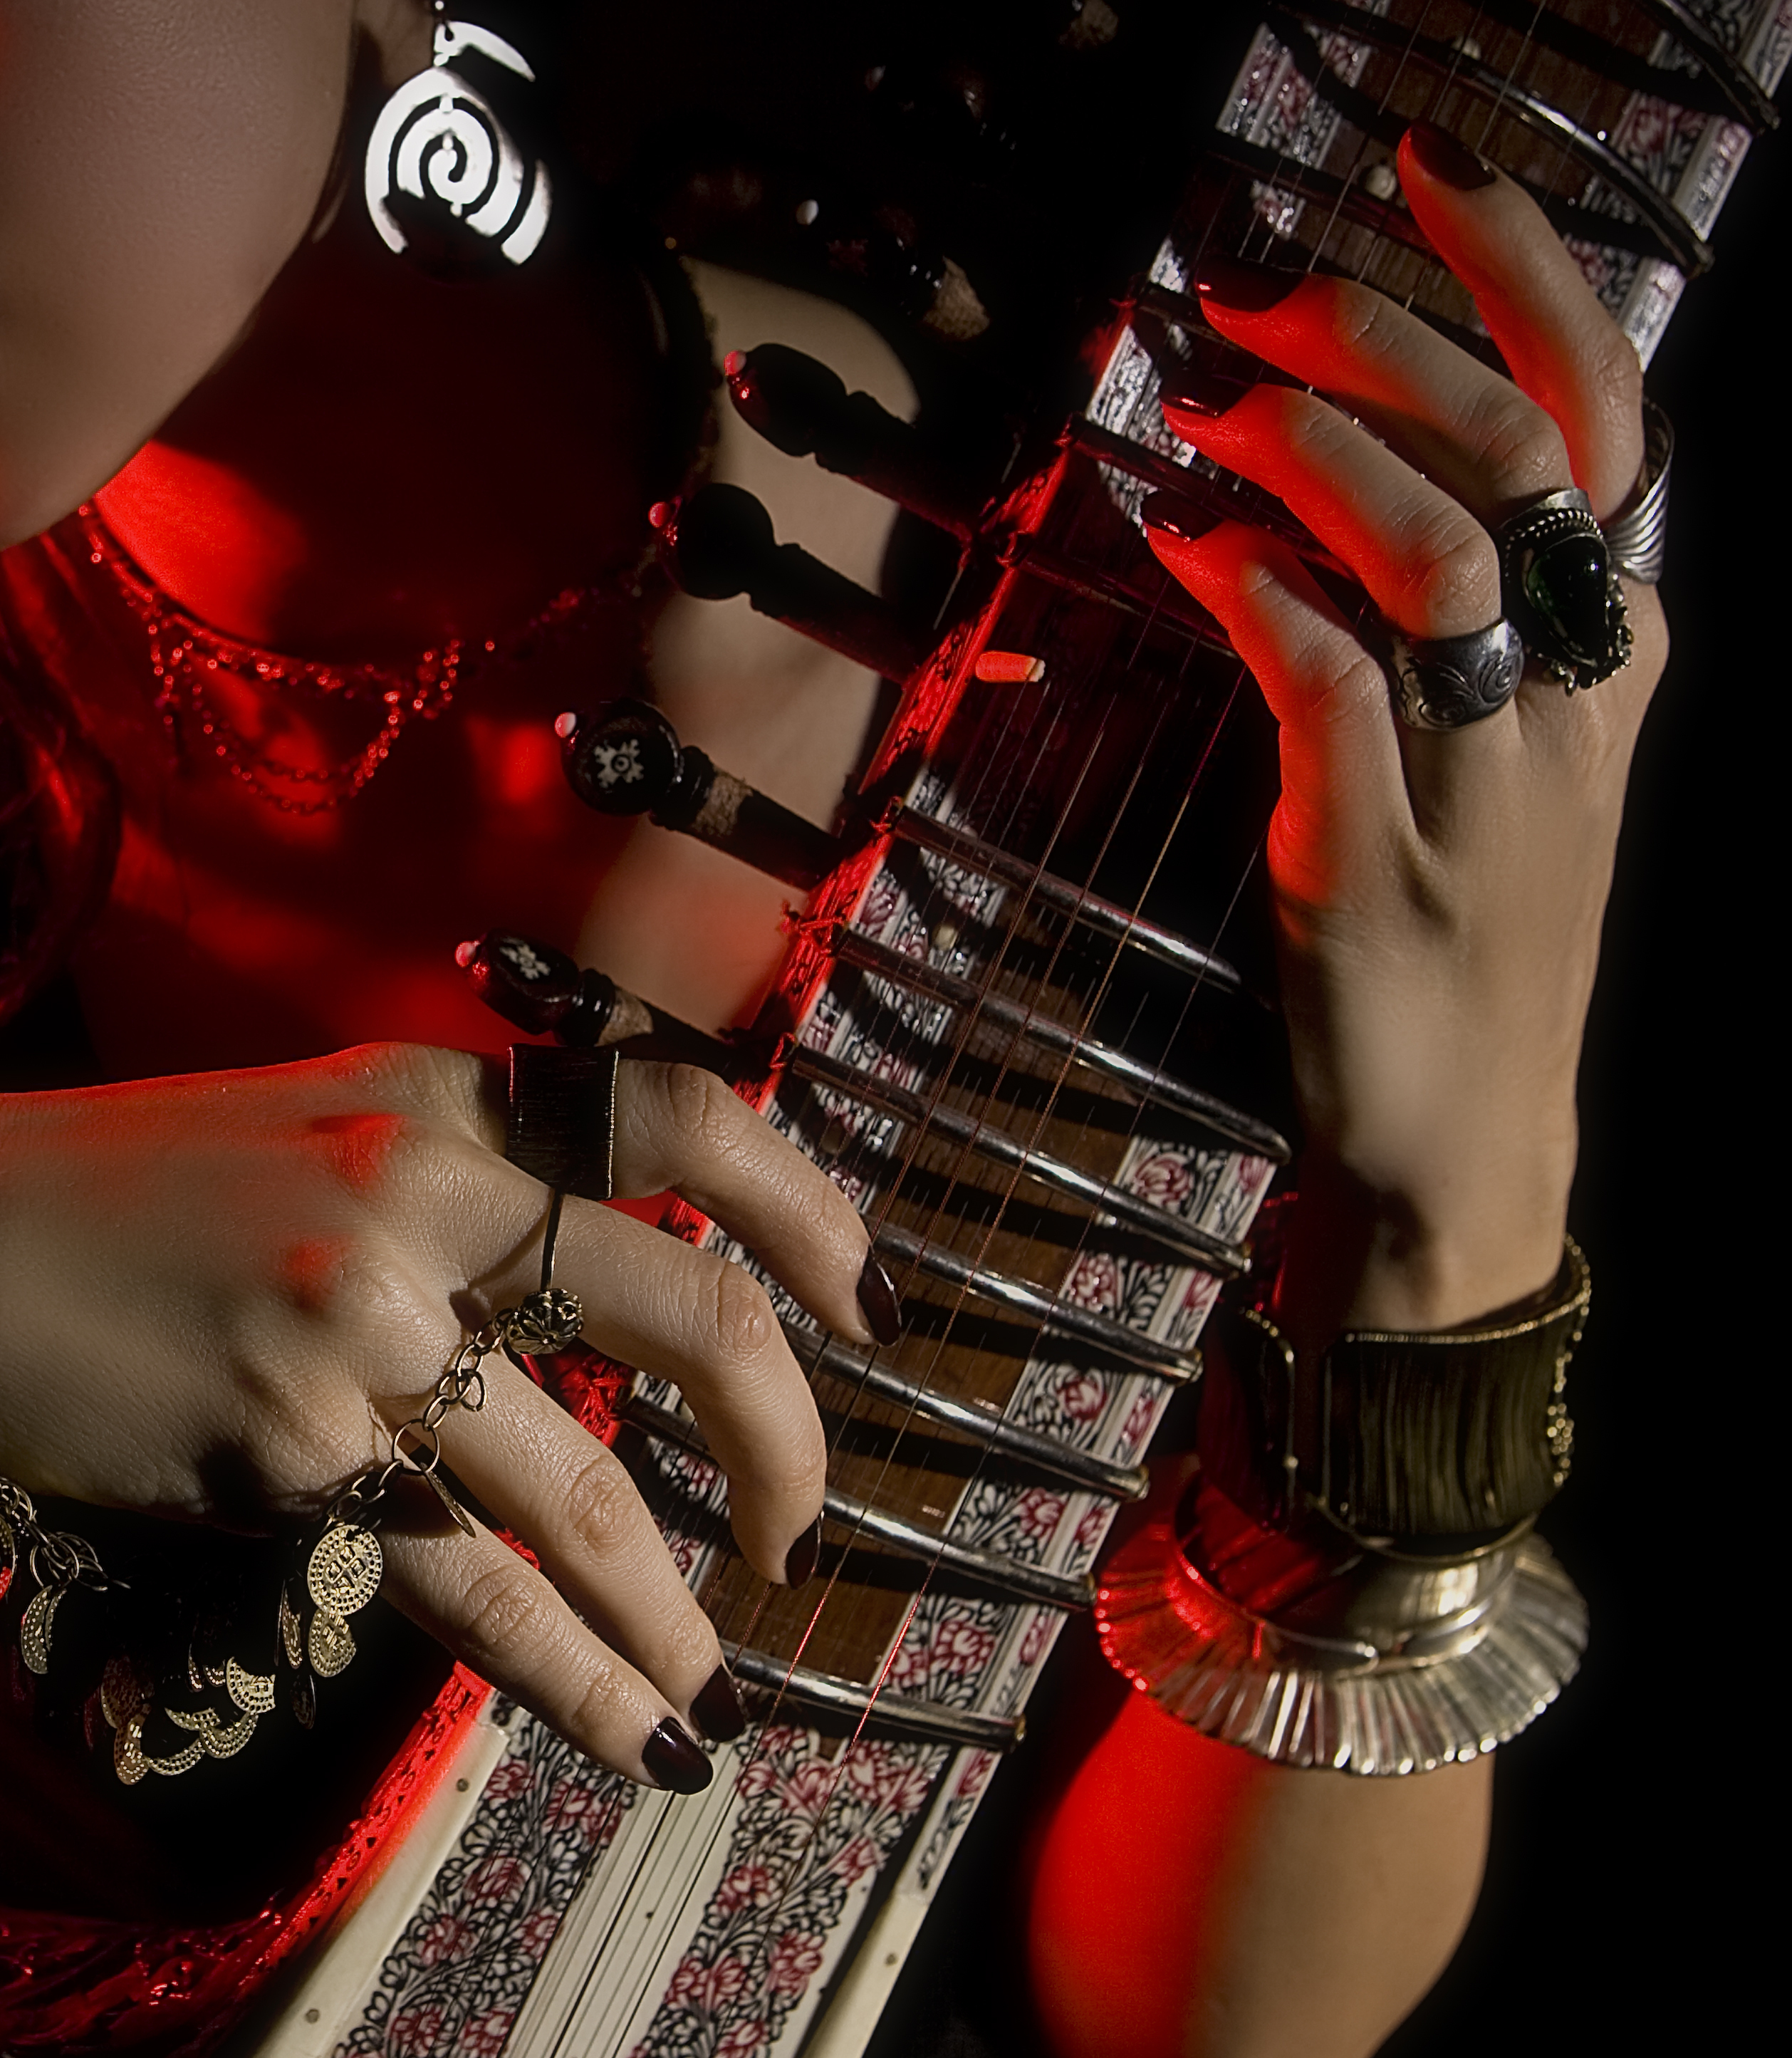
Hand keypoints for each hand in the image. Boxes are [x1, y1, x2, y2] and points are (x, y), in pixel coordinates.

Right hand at [0, 1044, 884, 1786]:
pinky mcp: (293, 1450)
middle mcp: (420, 1194)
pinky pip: (469, 1583)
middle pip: (685, 1308)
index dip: (807, 1206)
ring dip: (676, 1611)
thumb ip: (444, 1178)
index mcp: (433, 1098)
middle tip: (802, 1532)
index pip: (682, 1113)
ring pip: (584, 1490)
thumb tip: (582, 1291)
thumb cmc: (105, 1194)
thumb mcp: (300, 1126)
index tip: (868, 1304)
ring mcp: (362, 1325)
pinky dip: (572, 1675)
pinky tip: (634, 1734)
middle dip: (786, 1438)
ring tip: (718, 1690)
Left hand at [1141, 125, 1657, 1336]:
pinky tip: (1187, 540)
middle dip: (1389, 337)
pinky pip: (1331, 689)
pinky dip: (1259, 594)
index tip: (1425, 165)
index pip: (1606, 413)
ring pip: (1437, 556)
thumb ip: (1462, 615)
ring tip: (1213, 400)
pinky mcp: (1375, 861)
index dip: (1522, 269)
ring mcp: (1480, 781)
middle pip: (1520, 453)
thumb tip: (1348, 457)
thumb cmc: (1462, 939)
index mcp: (1608, 649)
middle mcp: (1569, 695)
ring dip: (1319, 453)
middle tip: (1258, 289)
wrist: (1462, 1153)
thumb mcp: (1505, 756)